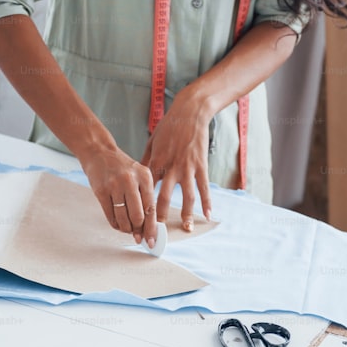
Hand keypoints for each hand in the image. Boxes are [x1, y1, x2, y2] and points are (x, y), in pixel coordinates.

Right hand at [79, 146, 158, 247]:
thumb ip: (145, 198)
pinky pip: (110, 215)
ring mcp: (114, 185)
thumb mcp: (139, 176)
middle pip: (138, 216)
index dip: (151, 228)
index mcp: (145, 176)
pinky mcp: (101, 191)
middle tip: (137, 236)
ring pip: (123, 218)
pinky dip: (115, 224)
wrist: (99, 153)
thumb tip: (148, 226)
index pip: (151, 208)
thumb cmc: (122, 168)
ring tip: (127, 229)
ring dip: (126, 229)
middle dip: (138, 230)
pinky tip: (118, 224)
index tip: (152, 241)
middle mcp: (130, 180)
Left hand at [140, 89, 212, 230]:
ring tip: (185, 229)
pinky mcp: (201, 165)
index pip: (146, 191)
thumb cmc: (168, 127)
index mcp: (155, 163)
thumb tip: (138, 179)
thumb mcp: (152, 143)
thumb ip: (145, 162)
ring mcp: (187, 167)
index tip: (138, 222)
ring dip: (186, 214)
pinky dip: (207, 202)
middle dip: (159, 219)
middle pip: (163, 199)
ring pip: (186, 196)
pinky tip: (207, 214)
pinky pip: (204, 187)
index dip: (142, 208)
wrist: (190, 112)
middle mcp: (170, 168)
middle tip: (157, 234)